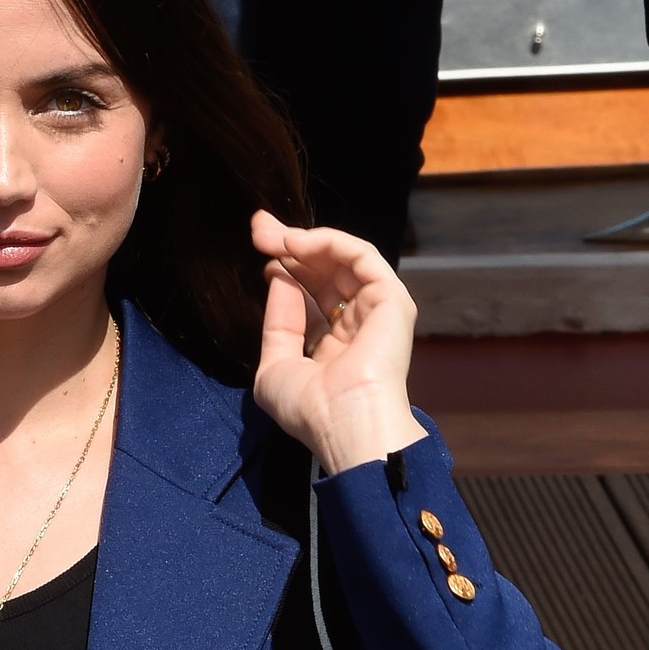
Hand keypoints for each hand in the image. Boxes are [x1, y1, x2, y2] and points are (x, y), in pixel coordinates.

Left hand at [250, 211, 427, 473]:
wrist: (344, 423)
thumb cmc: (310, 407)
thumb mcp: (275, 365)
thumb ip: (278, 322)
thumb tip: (278, 277)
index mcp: (335, 343)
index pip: (310, 292)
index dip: (284, 266)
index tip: (257, 246)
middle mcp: (358, 323)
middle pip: (324, 269)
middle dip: (290, 244)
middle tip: (259, 227)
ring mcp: (377, 308)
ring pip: (341, 257)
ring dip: (303, 239)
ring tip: (271, 234)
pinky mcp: (391, 297)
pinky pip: (360, 254)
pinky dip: (328, 241)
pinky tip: (295, 243)